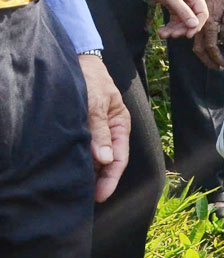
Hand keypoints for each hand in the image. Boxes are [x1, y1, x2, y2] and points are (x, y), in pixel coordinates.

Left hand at [78, 53, 129, 202]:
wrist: (76, 60)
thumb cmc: (90, 78)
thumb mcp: (95, 103)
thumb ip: (99, 130)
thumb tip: (104, 159)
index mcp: (120, 125)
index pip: (119, 157)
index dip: (111, 178)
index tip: (100, 195)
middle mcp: (108, 131)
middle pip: (107, 162)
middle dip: (99, 180)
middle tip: (85, 198)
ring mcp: (94, 131)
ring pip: (93, 158)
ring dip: (87, 172)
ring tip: (75, 187)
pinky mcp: (80, 129)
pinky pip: (81, 149)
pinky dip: (78, 161)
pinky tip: (70, 169)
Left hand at [148, 0, 208, 38]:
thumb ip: (183, 11)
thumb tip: (194, 26)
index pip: (202, 13)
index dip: (197, 25)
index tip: (188, 34)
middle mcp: (192, 1)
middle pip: (192, 20)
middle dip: (182, 29)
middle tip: (172, 35)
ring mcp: (185, 5)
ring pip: (183, 22)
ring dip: (174, 30)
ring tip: (162, 34)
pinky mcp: (176, 8)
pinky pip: (176, 21)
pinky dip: (170, 27)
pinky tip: (161, 31)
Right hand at [193, 0, 223, 69]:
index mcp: (209, 25)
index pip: (211, 47)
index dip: (216, 58)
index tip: (223, 65)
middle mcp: (200, 27)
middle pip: (200, 50)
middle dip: (208, 61)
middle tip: (216, 67)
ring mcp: (195, 24)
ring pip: (195, 45)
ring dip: (203, 56)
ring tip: (212, 62)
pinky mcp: (194, 21)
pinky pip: (194, 37)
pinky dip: (199, 46)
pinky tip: (207, 50)